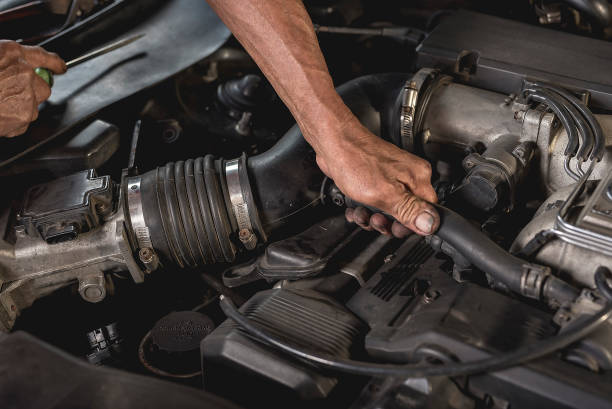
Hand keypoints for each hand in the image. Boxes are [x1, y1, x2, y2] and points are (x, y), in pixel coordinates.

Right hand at [0, 40, 65, 136]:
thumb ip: (5, 60)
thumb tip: (14, 65)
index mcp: (13, 54)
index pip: (43, 57)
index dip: (54, 63)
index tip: (60, 67)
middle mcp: (25, 74)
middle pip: (43, 87)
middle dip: (31, 91)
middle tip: (9, 92)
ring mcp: (26, 97)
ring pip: (33, 106)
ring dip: (20, 106)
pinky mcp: (22, 118)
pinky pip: (23, 121)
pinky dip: (12, 120)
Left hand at [315, 116, 438, 236]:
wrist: (333, 143)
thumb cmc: (355, 160)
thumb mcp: (384, 193)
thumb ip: (409, 210)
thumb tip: (431, 224)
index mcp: (418, 177)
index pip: (427, 211)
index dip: (411, 225)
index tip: (395, 228)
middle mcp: (408, 176)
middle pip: (407, 213)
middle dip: (387, 222)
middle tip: (376, 220)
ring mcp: (392, 177)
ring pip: (388, 210)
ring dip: (372, 217)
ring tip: (361, 212)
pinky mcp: (376, 179)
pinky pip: (375, 202)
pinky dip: (364, 209)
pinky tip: (355, 208)